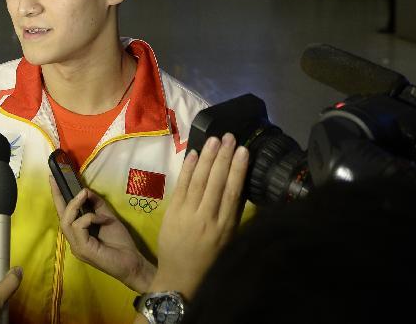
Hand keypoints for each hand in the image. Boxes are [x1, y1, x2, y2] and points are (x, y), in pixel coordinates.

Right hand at [50, 177, 154, 292]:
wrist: (132, 262)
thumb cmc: (121, 242)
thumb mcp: (108, 217)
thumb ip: (96, 205)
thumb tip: (86, 190)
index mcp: (78, 234)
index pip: (64, 214)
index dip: (58, 197)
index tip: (52, 179)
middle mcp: (74, 240)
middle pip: (61, 216)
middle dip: (59, 197)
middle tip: (57, 180)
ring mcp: (76, 246)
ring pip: (66, 221)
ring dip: (74, 205)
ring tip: (83, 194)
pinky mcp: (82, 249)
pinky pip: (79, 226)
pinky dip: (90, 218)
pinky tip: (102, 219)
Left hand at [150, 133, 248, 299]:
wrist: (180, 279)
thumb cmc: (209, 260)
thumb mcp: (228, 240)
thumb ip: (232, 214)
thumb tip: (239, 184)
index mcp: (225, 227)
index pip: (233, 193)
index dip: (238, 170)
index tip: (243, 151)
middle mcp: (207, 219)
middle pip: (216, 182)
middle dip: (223, 157)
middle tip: (228, 137)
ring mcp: (188, 215)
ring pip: (199, 181)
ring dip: (206, 158)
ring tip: (214, 140)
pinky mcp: (172, 214)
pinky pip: (181, 187)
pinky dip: (187, 169)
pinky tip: (193, 154)